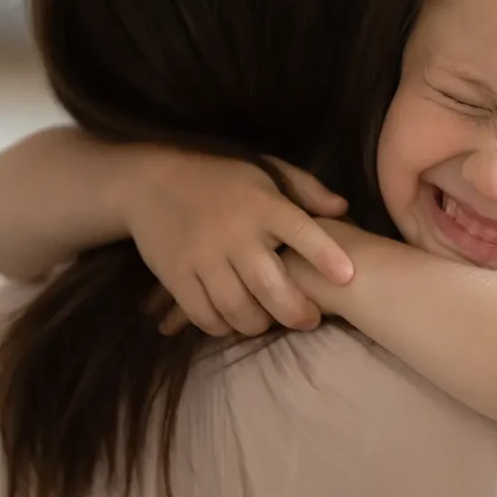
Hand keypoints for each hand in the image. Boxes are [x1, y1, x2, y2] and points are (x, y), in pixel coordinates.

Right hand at [123, 149, 351, 335]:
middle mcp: (235, 232)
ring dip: (260, 324)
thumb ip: (306, 189)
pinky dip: (223, 326)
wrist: (150, 181)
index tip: (347, 276)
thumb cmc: (221, 177)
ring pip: (238, 308)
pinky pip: (204, 314)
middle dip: (296, 312)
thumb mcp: (265, 170)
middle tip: (310, 319)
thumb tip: (343, 208)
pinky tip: (233, 321)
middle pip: (271, 286)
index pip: (300, 231)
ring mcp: (202, 256)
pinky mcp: (175, 274)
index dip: (324, 255)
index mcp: (263, 205)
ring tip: (269, 321)